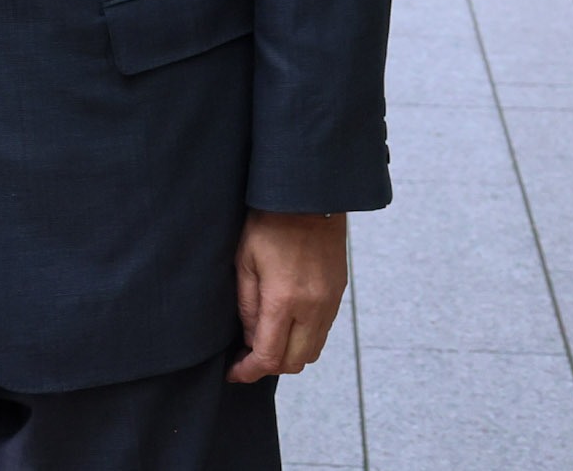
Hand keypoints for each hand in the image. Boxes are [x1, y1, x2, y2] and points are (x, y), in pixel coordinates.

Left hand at [229, 210, 346, 381]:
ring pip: (312, 351)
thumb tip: (251, 339)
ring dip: (288, 355)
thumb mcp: (244, 262)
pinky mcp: (338, 295)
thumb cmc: (268, 224)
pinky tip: (284, 326)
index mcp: (285, 301)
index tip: (234, 373)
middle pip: (295, 362)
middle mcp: (314, 308)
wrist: (309, 199)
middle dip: (268, 367)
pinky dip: (303, 339)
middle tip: (245, 360)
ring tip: (263, 343)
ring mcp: (330, 303)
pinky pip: (323, 332)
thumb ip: (247, 306)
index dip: (249, 371)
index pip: (270, 356)